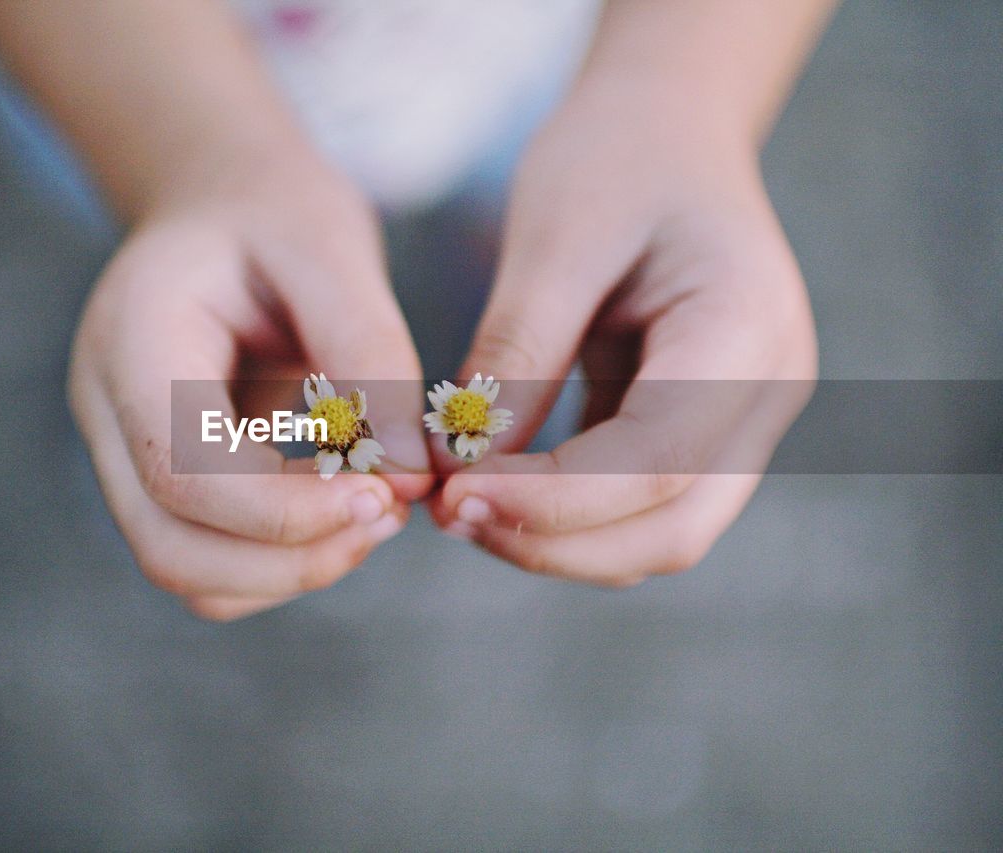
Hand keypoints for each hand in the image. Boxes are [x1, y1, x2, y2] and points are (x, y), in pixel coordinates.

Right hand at [69, 144, 432, 620]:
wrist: (221, 204)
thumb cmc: (275, 214)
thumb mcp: (331, 249)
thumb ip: (368, 354)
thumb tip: (408, 474)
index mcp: (132, 340)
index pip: (180, 471)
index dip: (284, 511)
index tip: (383, 497)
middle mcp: (108, 410)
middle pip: (168, 546)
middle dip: (290, 558)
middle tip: (389, 514)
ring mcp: (125, 453)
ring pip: (186, 571)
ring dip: (290, 567)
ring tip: (376, 507)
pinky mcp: (163, 480)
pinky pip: (210, 560)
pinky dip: (281, 558)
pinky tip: (342, 506)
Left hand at [429, 86, 816, 586]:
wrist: (670, 128)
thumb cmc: (614, 160)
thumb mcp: (552, 238)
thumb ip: (516, 353)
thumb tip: (463, 465)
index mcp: (746, 328)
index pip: (658, 461)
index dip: (553, 501)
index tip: (453, 496)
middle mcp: (767, 390)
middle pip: (675, 527)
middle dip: (556, 541)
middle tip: (448, 514)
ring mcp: (746, 417)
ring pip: (663, 531)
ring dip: (560, 540)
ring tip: (461, 503)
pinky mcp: (706, 427)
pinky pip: (645, 501)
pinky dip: (571, 513)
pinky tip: (497, 486)